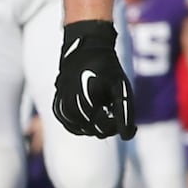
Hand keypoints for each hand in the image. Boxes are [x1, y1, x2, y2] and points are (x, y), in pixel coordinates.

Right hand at [52, 18, 132, 142]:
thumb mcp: (121, 89)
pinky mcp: (58, 108)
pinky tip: (93, 109)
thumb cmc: (107, 70)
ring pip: (82, 131)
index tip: (129, 120)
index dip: (120, 127)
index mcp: (87, 102)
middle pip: (94, 132)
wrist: (84, 52)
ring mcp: (61, 108)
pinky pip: (72, 126)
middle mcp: (71, 107)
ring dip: (96, 123)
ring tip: (103, 104)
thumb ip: (125, 113)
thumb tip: (127, 136)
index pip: (105, 129)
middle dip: (108, 124)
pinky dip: (84, 123)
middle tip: (114, 106)